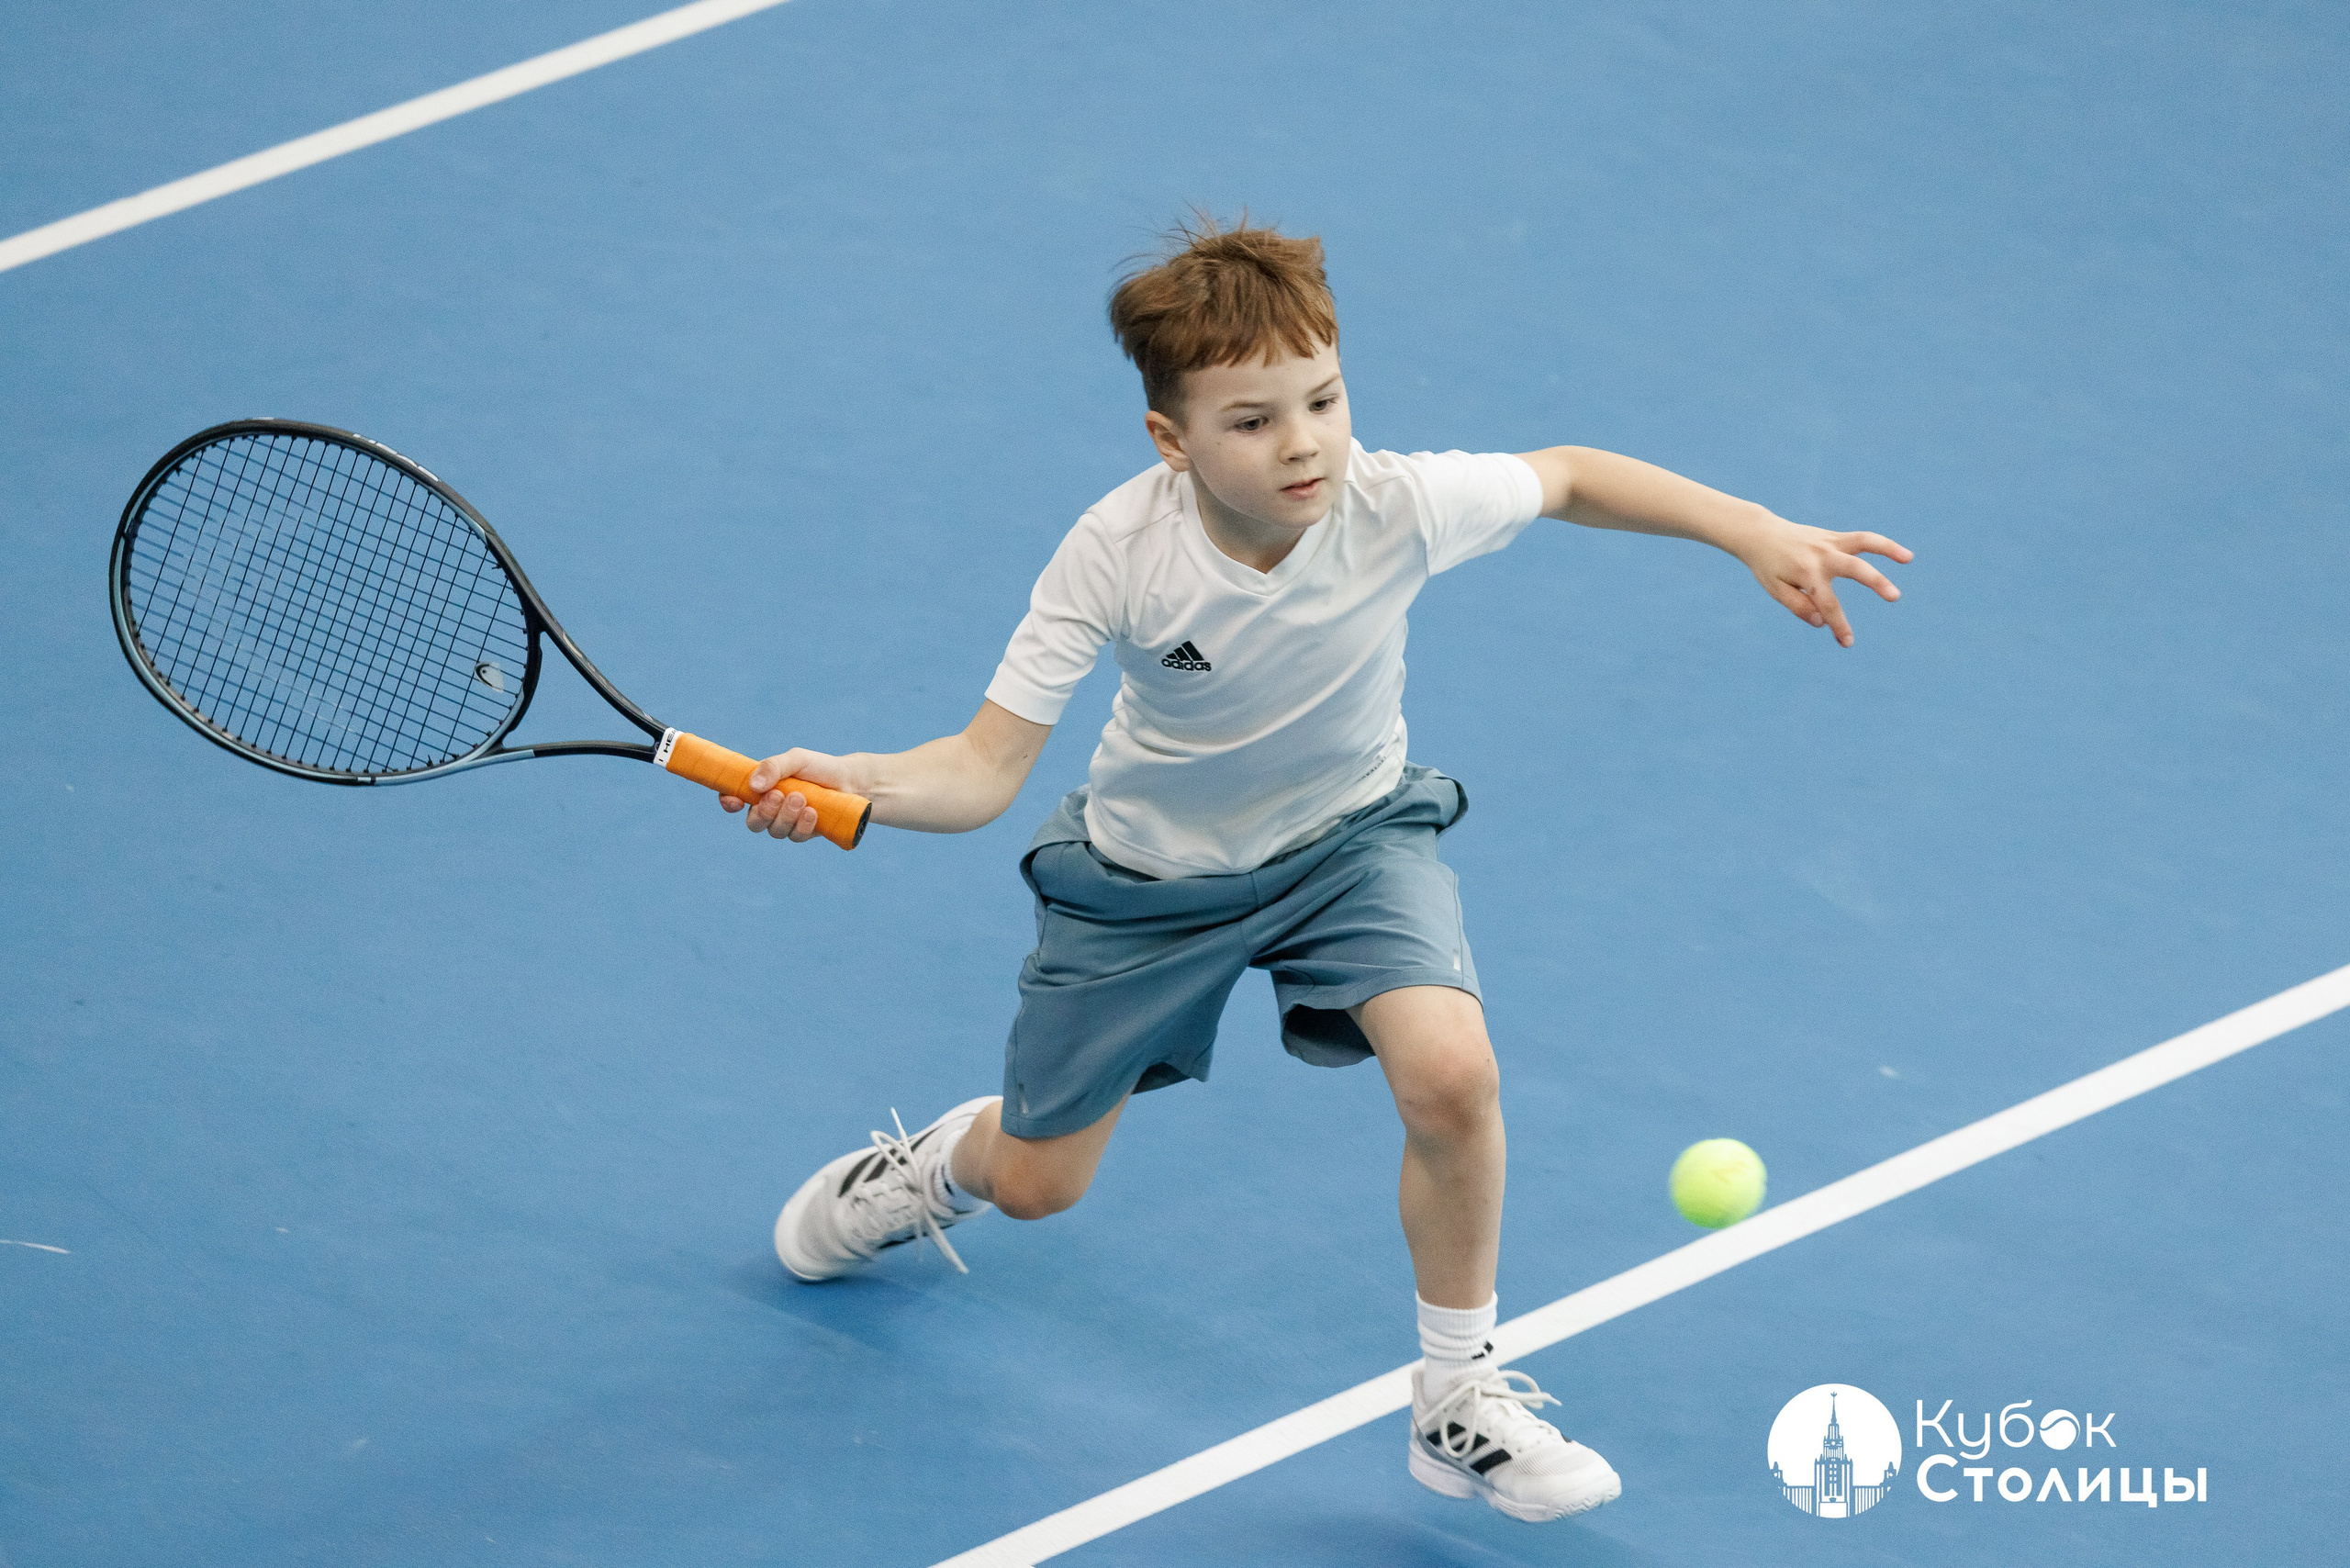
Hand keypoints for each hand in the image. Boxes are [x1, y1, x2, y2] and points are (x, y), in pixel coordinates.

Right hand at [719, 747, 853, 842]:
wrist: (850, 781)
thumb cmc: (819, 767)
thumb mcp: (796, 759)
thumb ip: (773, 766)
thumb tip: (753, 785)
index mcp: (761, 789)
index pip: (735, 799)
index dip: (729, 802)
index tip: (735, 801)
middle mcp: (770, 809)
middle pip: (754, 823)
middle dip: (764, 812)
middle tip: (779, 795)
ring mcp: (787, 823)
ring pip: (775, 831)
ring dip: (786, 816)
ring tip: (802, 798)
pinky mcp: (804, 832)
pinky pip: (796, 836)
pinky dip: (803, 825)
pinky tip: (813, 813)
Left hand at [1734, 517, 1911, 646]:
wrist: (1761, 534)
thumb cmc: (1768, 566)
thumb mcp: (1775, 589)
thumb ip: (1798, 606)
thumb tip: (1821, 622)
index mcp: (1805, 573)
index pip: (1827, 604)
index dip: (1838, 625)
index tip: (1847, 643)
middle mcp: (1821, 555)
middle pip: (1854, 568)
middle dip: (1875, 582)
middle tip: (1895, 596)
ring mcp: (1829, 543)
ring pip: (1863, 542)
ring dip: (1888, 548)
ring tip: (1908, 558)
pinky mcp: (1834, 536)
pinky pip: (1862, 539)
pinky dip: (1882, 544)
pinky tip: (1901, 555)